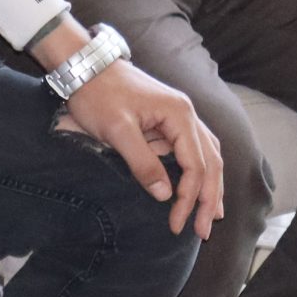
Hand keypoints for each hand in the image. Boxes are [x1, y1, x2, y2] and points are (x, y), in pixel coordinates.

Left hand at [58, 54, 226, 238]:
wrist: (84, 66)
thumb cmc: (98, 94)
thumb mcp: (117, 130)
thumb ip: (143, 163)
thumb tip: (165, 195)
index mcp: (179, 114)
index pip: (196, 165)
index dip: (189, 198)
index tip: (176, 224)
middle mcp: (186, 114)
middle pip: (211, 161)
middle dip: (209, 198)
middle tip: (204, 230)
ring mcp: (178, 115)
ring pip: (207, 154)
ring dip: (210, 185)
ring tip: (212, 214)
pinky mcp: (167, 120)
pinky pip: (192, 149)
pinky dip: (198, 171)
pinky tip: (196, 187)